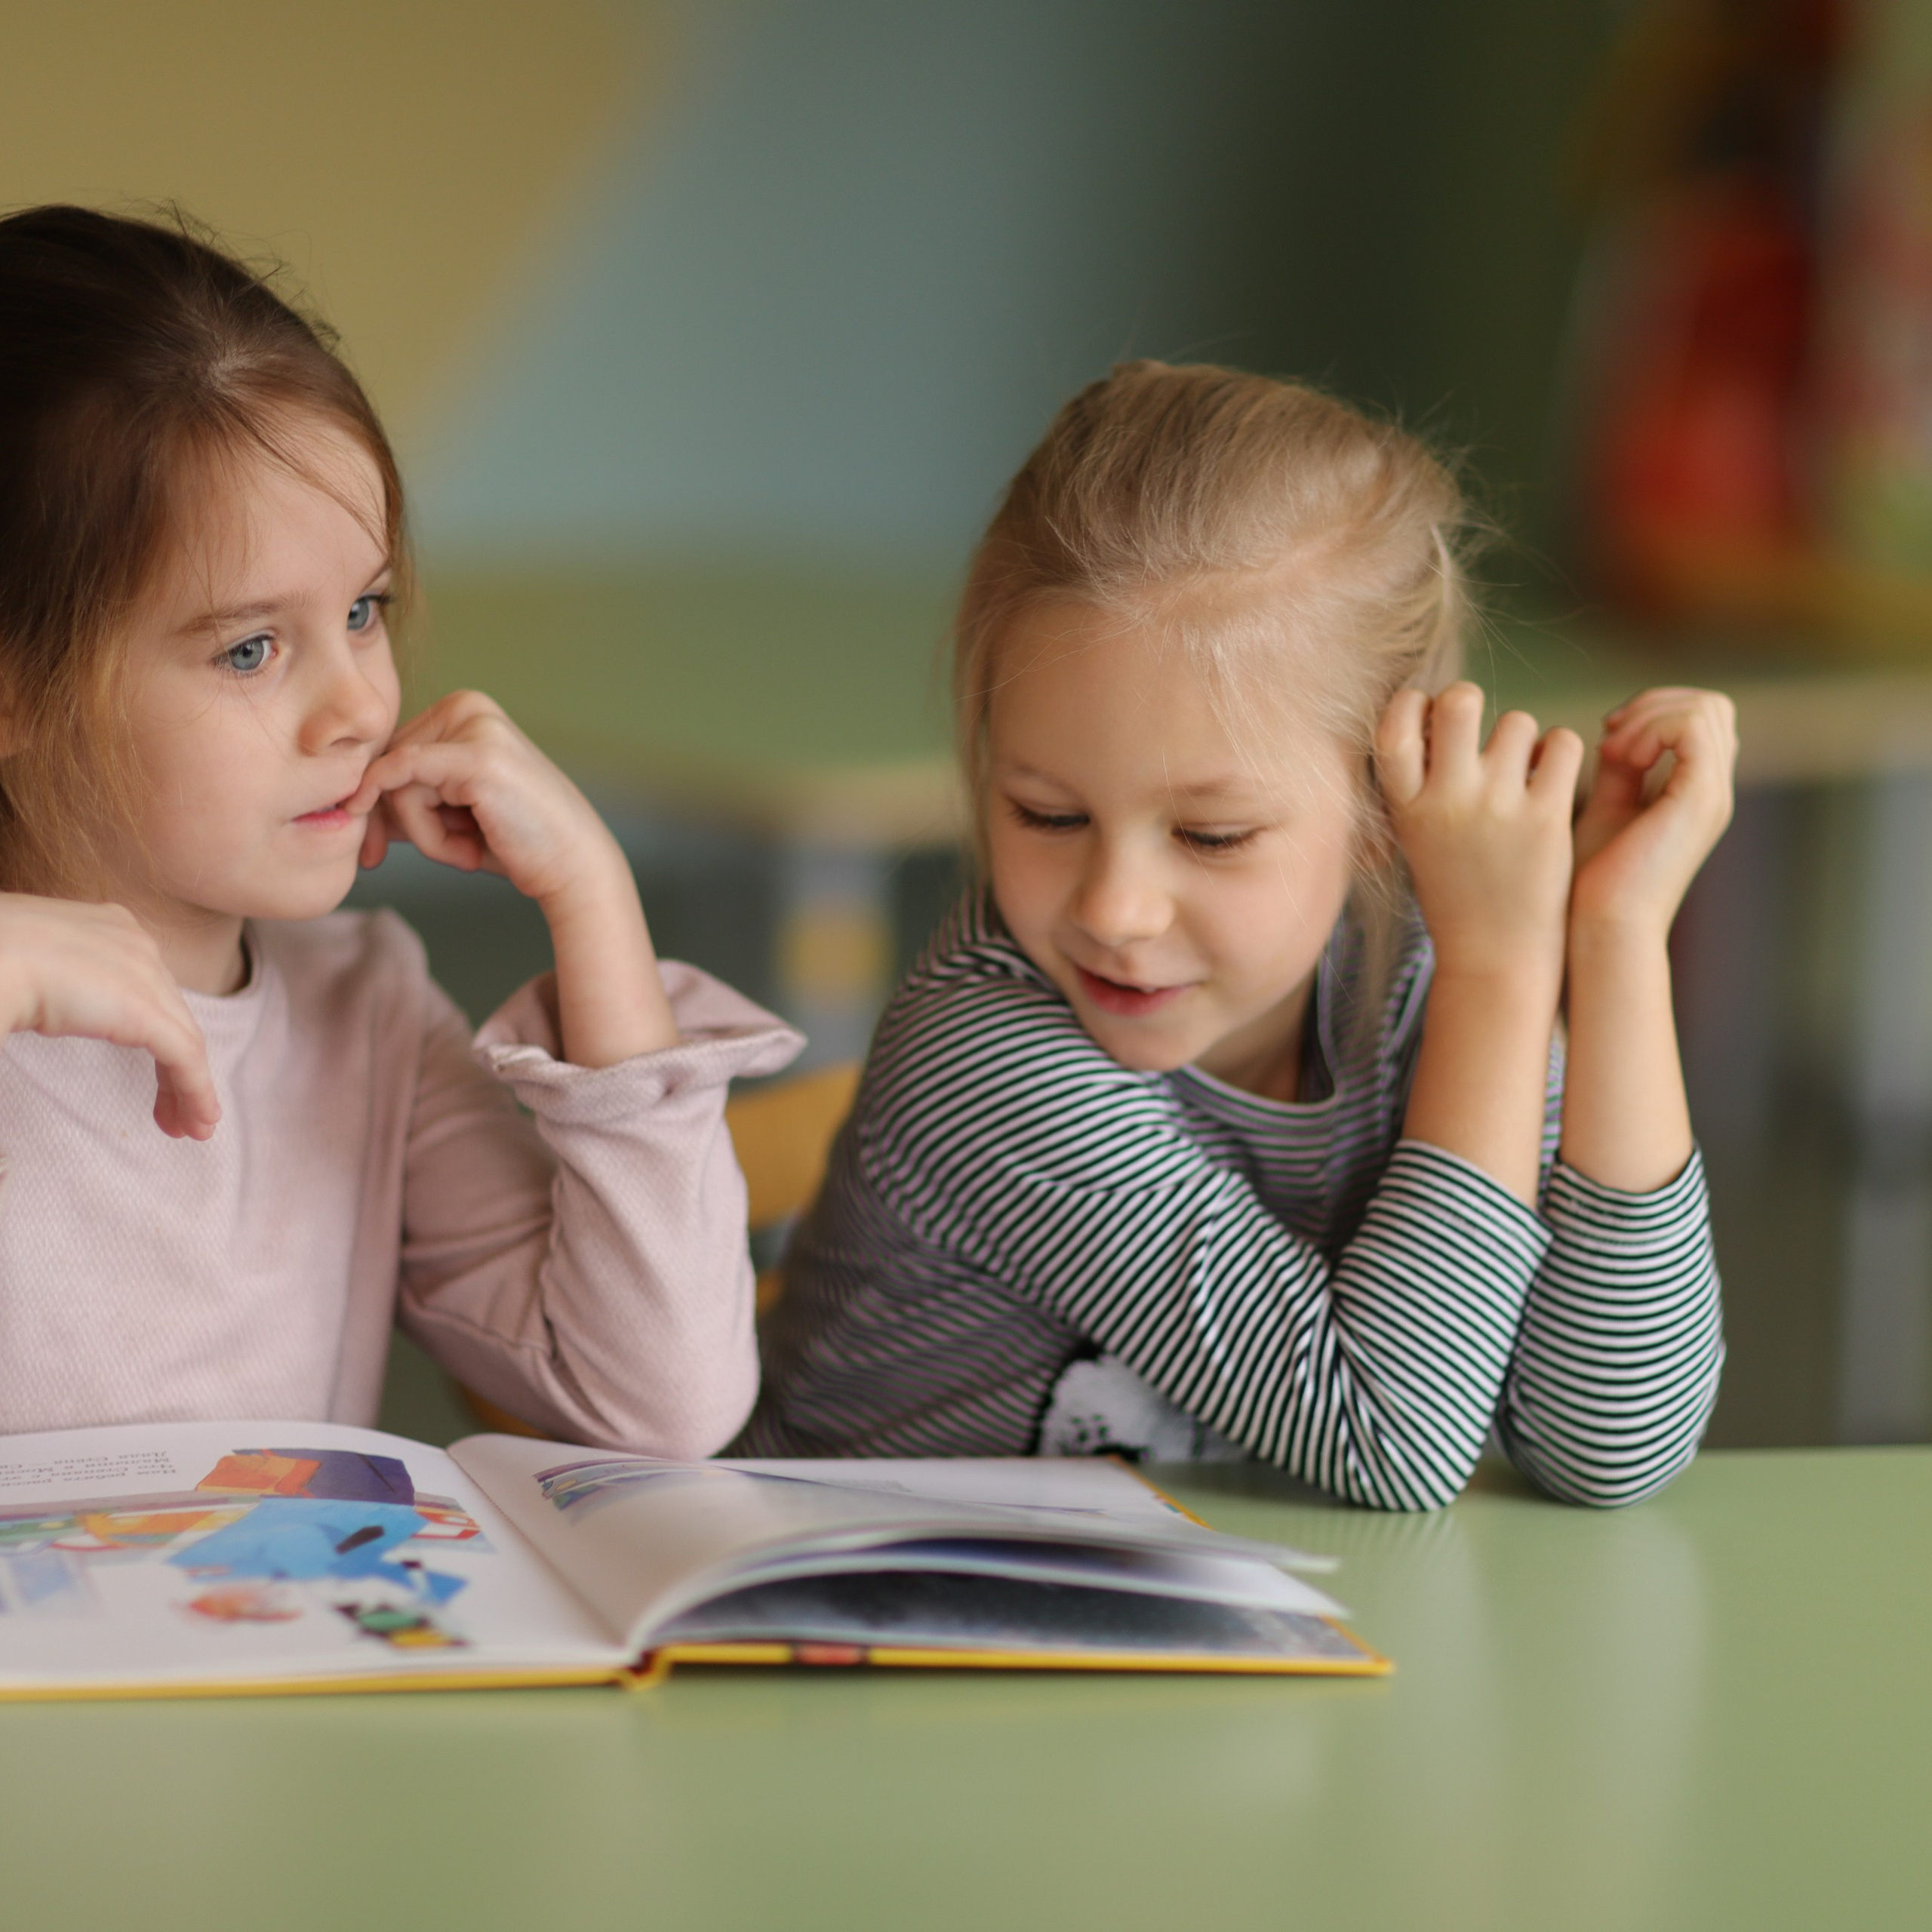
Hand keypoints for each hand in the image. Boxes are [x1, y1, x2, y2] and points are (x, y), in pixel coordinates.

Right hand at [0, 896, 217, 1138]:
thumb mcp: (31, 968)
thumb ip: (54, 986)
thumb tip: (43, 1011)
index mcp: (110, 930)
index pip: (147, 988)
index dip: (157, 1031)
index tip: (153, 1070)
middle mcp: (136, 946)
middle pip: (171, 1015)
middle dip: (178, 1067)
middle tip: (175, 1111)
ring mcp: (145, 974)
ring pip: (184, 1040)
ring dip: (190, 1089)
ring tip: (191, 1128)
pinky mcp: (144, 1010)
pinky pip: (184, 1057)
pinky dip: (195, 1092)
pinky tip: (198, 1123)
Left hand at [349, 690, 626, 908]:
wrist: (572, 864)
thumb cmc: (515, 840)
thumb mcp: (448, 810)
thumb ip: (403, 796)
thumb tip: (345, 800)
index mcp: (464, 709)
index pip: (389, 752)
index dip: (375, 803)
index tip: (375, 850)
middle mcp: (468, 705)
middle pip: (385, 763)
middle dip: (404, 822)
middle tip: (452, 855)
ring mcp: (474, 727)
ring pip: (394, 781)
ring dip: (424, 835)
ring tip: (470, 852)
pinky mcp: (476, 757)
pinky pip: (403, 782)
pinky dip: (414, 823)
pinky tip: (459, 851)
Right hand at [1375, 682, 1584, 989]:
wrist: (1494, 958)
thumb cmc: (1456, 894)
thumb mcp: (1416, 840)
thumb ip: (1419, 784)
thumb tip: (1435, 716)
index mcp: (1407, 807)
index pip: (1394, 725)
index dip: (1413, 704)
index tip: (1430, 718)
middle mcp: (1447, 800)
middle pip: (1457, 701)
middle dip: (1470, 701)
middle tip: (1480, 729)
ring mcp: (1497, 807)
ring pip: (1518, 721)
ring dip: (1523, 738)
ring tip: (1522, 772)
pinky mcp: (1546, 818)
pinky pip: (1562, 745)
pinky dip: (1560, 752)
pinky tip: (1551, 779)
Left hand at [1570, 687, 1736, 943]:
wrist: (1600, 928)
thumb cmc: (1592, 882)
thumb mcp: (1606, 807)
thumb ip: (1621, 768)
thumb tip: (1617, 731)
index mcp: (1694, 792)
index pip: (1699, 718)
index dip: (1653, 710)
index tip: (1607, 736)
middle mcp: (1712, 791)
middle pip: (1710, 705)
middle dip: (1653, 704)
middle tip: (1609, 737)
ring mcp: (1712, 795)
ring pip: (1706, 708)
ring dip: (1649, 716)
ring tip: (1612, 750)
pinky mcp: (1700, 800)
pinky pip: (1693, 728)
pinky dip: (1652, 730)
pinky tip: (1620, 757)